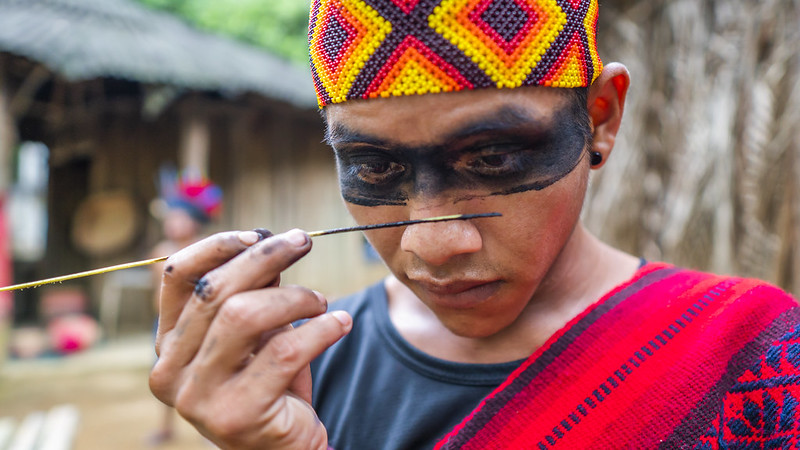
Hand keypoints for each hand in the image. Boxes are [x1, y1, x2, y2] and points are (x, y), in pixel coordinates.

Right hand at [149, 229, 351, 448]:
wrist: (283, 446)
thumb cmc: (268, 381)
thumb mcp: (256, 330)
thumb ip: (254, 290)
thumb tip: (269, 239)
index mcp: (167, 343)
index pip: (175, 277)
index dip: (216, 246)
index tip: (257, 232)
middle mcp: (170, 371)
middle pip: (215, 291)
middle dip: (265, 256)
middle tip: (302, 240)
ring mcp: (198, 397)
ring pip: (245, 316)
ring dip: (295, 297)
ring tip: (321, 300)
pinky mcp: (237, 415)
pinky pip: (283, 352)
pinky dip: (320, 330)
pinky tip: (340, 323)